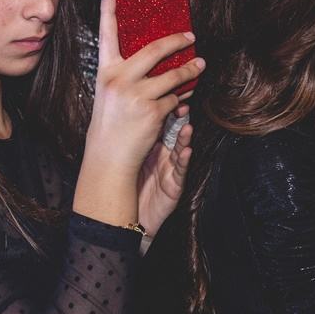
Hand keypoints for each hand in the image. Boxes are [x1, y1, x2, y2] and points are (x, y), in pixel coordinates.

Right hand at [84, 0, 203, 177]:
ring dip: (191, 71)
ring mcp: (136, 95)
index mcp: (105, 72)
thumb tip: (157, 58)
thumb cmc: (112, 123)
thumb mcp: (111, 93)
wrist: (109, 156)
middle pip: (154, 50)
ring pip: (173, 76)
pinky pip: (175, 99)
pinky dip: (180, 101)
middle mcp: (119, 79)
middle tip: (191, 36)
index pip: (106, 35)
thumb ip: (127, 74)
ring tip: (200, 66)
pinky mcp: (153, 110)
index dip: (107, 11)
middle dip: (177, 41)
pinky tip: (178, 104)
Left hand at [137, 109, 192, 239]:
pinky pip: (180, 170)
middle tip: (182, 104)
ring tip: (187, 126)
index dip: (164, 108)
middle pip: (174, 132)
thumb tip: (127, 108)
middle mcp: (163, 155)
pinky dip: (184, 160)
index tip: (163, 95)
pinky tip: (186, 151)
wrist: (128, 218)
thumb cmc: (128, 186)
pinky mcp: (174, 185)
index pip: (160, 122)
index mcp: (152, 146)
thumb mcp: (131, 156)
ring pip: (180, 149)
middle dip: (180, 119)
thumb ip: (135, 136)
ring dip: (185, 138)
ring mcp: (170, 169)